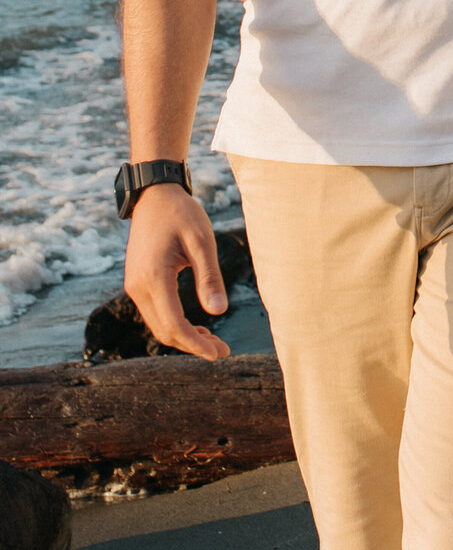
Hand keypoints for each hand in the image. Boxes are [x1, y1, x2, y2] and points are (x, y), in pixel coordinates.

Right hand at [124, 185, 229, 361]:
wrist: (154, 195)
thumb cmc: (181, 214)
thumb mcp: (202, 241)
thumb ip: (209, 277)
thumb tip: (218, 312)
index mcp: (154, 278)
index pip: (174, 325)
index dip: (196, 344)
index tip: (219, 353)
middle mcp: (137, 287)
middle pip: (164, 331)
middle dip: (193, 345)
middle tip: (223, 351)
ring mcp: (133, 286)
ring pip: (158, 325)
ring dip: (184, 337)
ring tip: (213, 341)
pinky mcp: (136, 283)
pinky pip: (155, 313)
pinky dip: (174, 324)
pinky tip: (196, 326)